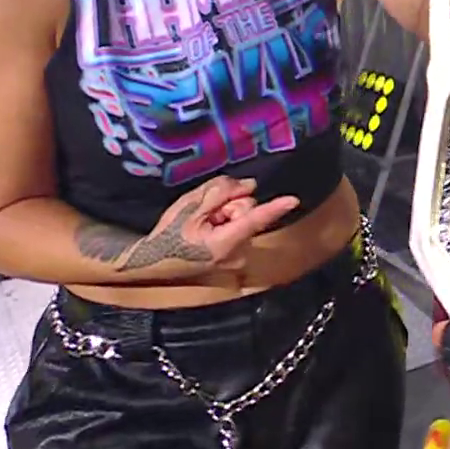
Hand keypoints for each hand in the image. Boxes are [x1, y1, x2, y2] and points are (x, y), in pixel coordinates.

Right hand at [120, 176, 298, 275]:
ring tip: (202, 224)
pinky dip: (226, 225)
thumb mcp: (189, 207)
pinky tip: (208, 231)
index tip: (293, 200)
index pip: (254, 219)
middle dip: (231, 205)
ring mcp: (238, 259)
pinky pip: (239, 230)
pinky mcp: (235, 259)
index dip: (274, 208)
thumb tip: (248, 185)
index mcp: (225, 242)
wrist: (155, 263)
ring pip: (243, 220)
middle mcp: (238, 254)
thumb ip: (220, 193)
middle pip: (247, 212)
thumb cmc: (169, 235)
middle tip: (206, 214)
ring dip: (227, 215)